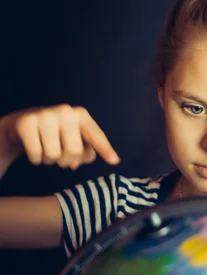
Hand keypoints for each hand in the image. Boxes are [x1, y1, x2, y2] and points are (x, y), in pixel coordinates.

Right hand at [1, 104, 119, 169]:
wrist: (24, 125)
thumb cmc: (56, 135)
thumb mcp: (73, 140)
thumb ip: (85, 152)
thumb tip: (76, 163)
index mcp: (81, 115)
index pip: (95, 135)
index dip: (105, 149)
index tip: (115, 161)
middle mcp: (65, 111)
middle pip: (74, 151)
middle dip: (66, 160)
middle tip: (60, 155)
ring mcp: (45, 115)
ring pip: (54, 155)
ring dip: (49, 160)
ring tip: (46, 148)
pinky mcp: (27, 123)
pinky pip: (36, 155)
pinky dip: (36, 159)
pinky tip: (34, 149)